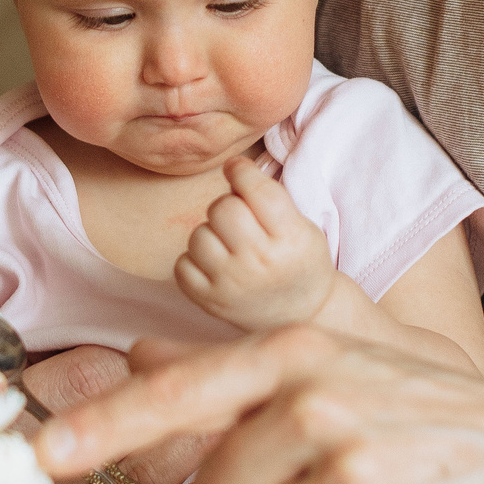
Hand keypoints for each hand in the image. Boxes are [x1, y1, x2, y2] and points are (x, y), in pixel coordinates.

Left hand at [175, 156, 336, 332]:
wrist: (301, 314)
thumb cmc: (299, 260)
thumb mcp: (302, 226)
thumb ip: (269, 199)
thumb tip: (231, 168)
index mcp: (290, 239)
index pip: (258, 190)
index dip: (241, 171)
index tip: (237, 169)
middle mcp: (260, 263)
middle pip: (223, 209)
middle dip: (228, 205)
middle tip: (239, 219)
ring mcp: (231, 284)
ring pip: (198, 235)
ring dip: (210, 234)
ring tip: (228, 245)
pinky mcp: (209, 301)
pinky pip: (182, 264)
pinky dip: (195, 260)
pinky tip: (215, 264)